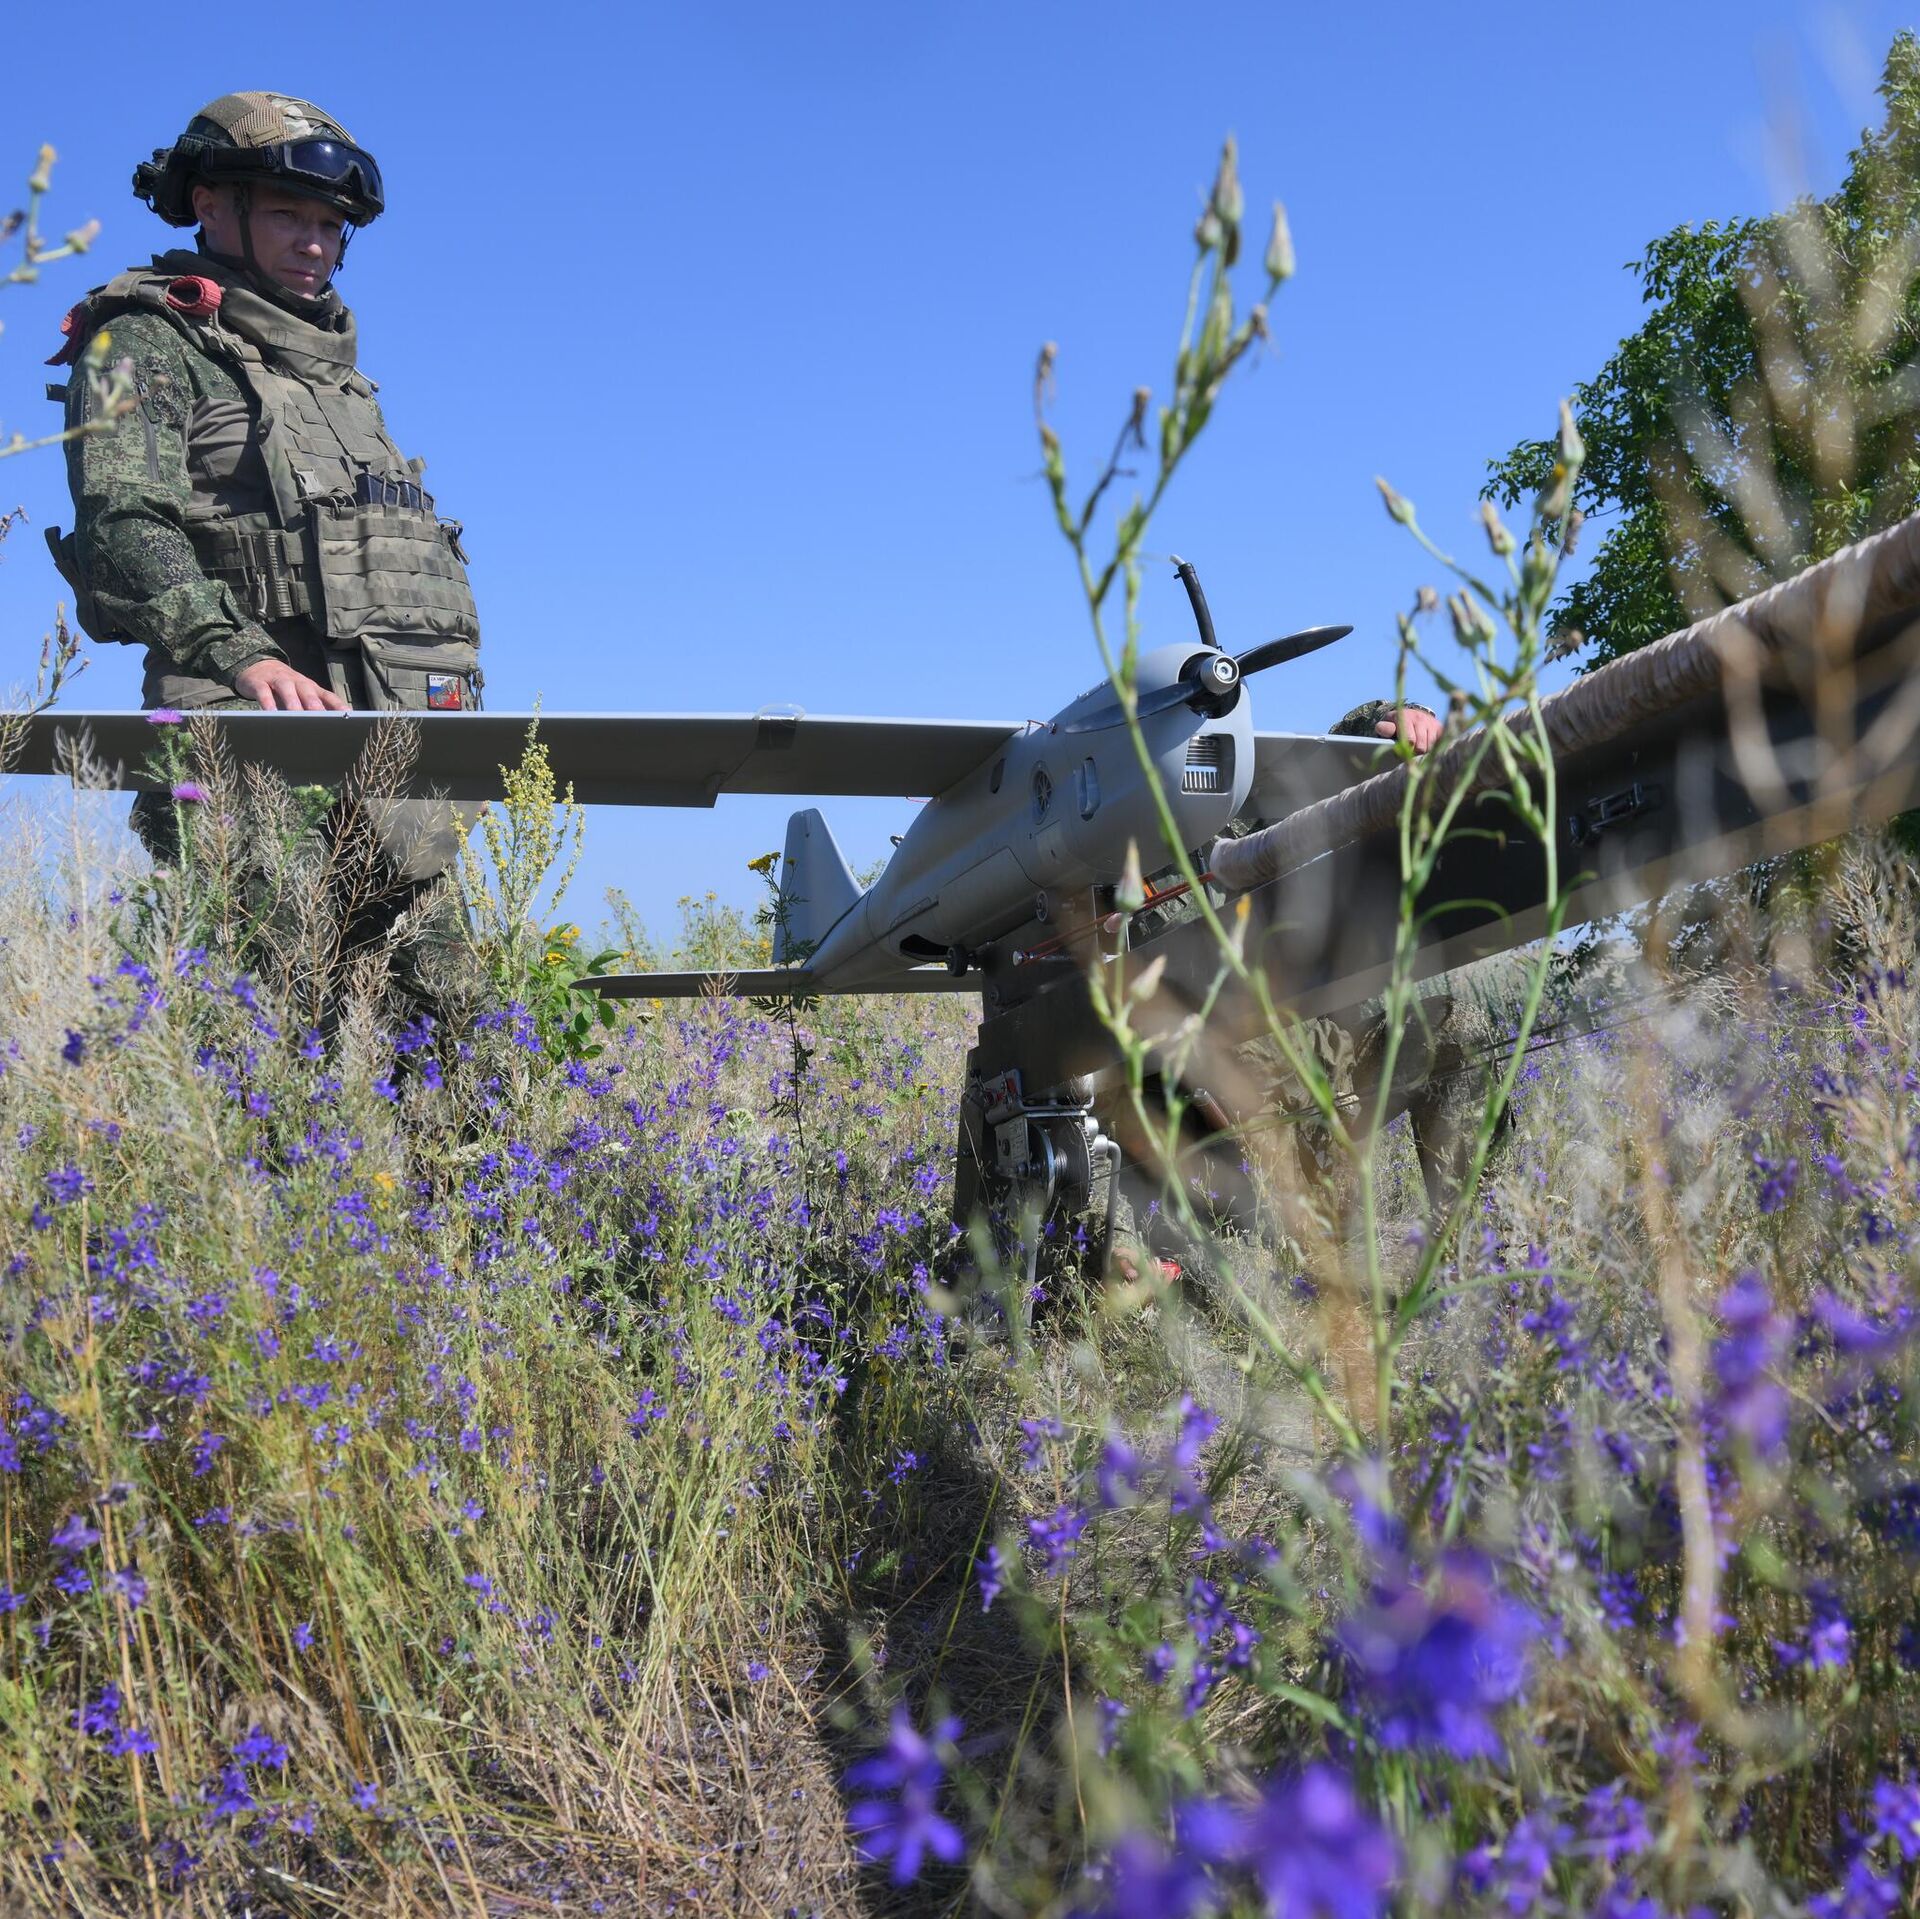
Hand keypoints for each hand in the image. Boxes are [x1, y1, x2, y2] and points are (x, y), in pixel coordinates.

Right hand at [232, 658, 349, 711]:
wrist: (259, 666)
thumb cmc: (286, 687)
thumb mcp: (302, 696)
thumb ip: (315, 707)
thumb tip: (330, 727)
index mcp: (311, 688)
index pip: (328, 696)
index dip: (338, 705)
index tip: (347, 716)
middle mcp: (297, 682)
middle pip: (308, 692)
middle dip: (316, 705)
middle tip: (322, 719)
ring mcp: (278, 681)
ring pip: (287, 690)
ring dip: (293, 703)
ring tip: (297, 717)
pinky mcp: (259, 683)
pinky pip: (264, 692)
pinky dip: (267, 702)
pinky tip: (271, 713)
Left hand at [1376, 706, 1441, 753]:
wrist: (1413, 714)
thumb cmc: (1397, 723)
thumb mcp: (1388, 723)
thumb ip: (1385, 728)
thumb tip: (1382, 729)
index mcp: (1406, 717)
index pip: (1409, 741)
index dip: (1404, 751)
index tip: (1398, 754)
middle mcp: (1420, 718)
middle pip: (1420, 747)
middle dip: (1413, 753)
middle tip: (1408, 754)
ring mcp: (1432, 723)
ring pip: (1430, 748)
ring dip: (1423, 752)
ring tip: (1415, 749)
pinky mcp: (1441, 728)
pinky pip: (1439, 745)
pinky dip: (1432, 749)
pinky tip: (1426, 746)